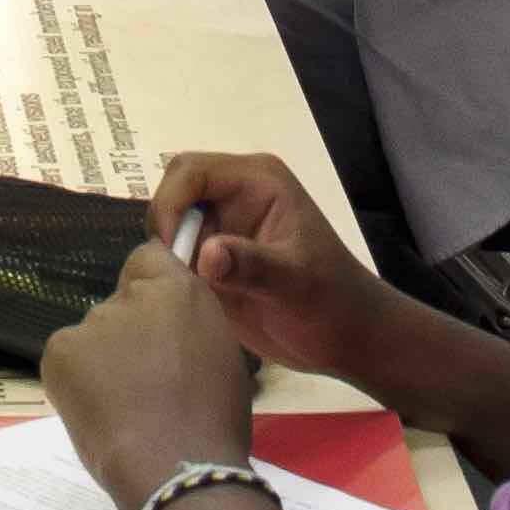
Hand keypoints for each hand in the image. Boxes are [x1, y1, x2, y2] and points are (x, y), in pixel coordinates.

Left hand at [41, 236, 259, 509]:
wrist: (176, 464)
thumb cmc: (213, 421)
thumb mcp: (219, 355)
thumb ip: (187, 327)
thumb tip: (166, 331)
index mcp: (178, 290)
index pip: (148, 258)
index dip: (148, 288)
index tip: (155, 323)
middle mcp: (130, 295)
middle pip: (120, 304)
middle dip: (127, 335)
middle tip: (144, 383)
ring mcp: (91, 321)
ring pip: (93, 337)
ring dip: (103, 362)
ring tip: (125, 409)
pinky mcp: (60, 351)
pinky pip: (68, 359)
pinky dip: (76, 382)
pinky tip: (99, 412)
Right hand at [144, 149, 403, 397]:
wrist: (345, 339)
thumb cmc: (331, 302)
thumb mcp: (297, 283)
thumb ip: (253, 266)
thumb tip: (206, 255)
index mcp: (256, 181)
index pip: (191, 171)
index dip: (170, 202)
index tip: (169, 248)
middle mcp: (233, 196)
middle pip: (173, 193)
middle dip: (164, 228)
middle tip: (172, 273)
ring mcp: (220, 229)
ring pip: (168, 226)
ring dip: (164, 255)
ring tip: (179, 290)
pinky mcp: (211, 260)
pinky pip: (173, 257)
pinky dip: (168, 276)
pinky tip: (181, 300)